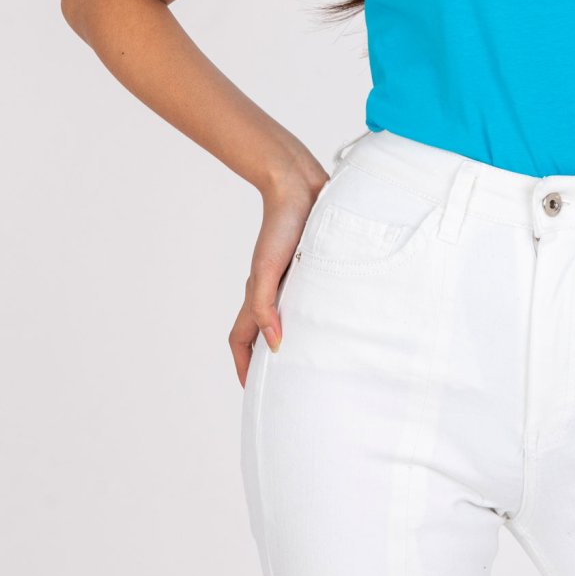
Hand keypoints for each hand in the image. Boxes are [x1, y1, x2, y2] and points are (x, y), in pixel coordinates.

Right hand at [229, 170, 328, 387]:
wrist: (299, 185)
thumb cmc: (283, 224)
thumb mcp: (269, 268)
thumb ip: (265, 305)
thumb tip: (273, 344)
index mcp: (258, 292)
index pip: (241, 338)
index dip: (243, 365)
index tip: (252, 390)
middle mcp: (272, 288)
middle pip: (262, 332)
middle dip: (266, 360)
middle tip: (284, 384)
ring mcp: (291, 277)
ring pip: (286, 316)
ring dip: (291, 338)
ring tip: (310, 360)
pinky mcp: (311, 265)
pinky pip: (307, 297)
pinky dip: (312, 314)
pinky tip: (332, 321)